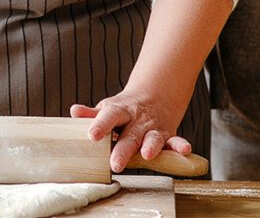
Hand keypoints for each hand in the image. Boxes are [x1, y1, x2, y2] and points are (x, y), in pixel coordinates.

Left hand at [70, 91, 192, 173]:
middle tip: (115, 164)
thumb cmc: (124, 108)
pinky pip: (175, 141)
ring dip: (151, 146)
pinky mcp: (168, 135)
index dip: (100, 125)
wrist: (155, 95)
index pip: (109, 116)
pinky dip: (180, 146)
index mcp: (119, 110)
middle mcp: (137, 120)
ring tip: (147, 155)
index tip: (92, 136)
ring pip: (152, 137)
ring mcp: (153, 127)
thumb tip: (74, 112)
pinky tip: (185, 150)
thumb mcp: (108, 108)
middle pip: (129, 134)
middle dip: (123, 149)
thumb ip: (92, 114)